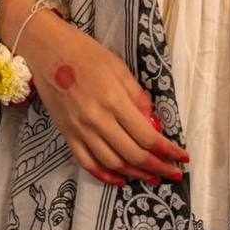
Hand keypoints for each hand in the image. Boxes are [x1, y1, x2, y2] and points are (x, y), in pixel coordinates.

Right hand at [17, 9, 190, 187]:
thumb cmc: (85, 52)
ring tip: (152, 177)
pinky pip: (87, 163)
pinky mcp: (67, 134)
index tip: (183, 159)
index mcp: (113, 99)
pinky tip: (120, 178)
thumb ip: (136, 94)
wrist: (46, 50)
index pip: (146, 135)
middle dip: (157, 168)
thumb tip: (153, 120)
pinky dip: (105, 176)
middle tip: (173, 174)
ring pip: (113, 163)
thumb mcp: (117, 65)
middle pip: (133, 154)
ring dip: (136, 175)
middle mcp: (97, 119)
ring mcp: (80, 130)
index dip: (167, 151)